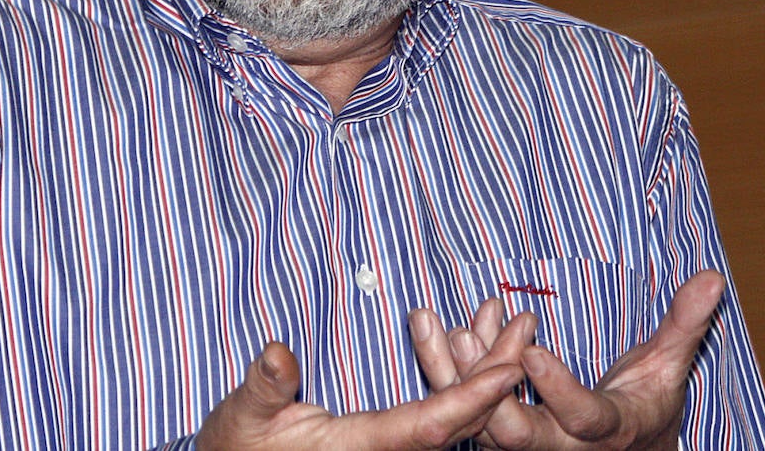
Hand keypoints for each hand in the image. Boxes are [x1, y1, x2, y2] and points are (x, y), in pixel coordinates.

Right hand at [196, 340, 525, 450]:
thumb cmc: (235, 449)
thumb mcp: (240, 416)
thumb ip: (263, 386)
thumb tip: (278, 353)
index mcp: (360, 450)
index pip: (429, 427)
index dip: (472, 399)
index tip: (510, 369)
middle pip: (458, 423)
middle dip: (498, 376)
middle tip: (529, 326)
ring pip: (455, 420)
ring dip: (487, 375)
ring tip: (516, 327)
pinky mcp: (389, 447)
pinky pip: (439, 418)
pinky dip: (466, 383)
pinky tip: (481, 350)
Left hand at [410, 269, 725, 449]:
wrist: (627, 449)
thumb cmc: (648, 400)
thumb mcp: (671, 364)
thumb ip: (686, 323)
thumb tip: (714, 278)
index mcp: (609, 432)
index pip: (583, 418)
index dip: (558, 389)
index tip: (533, 350)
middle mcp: (563, 449)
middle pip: (517, 433)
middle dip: (487, 386)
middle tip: (465, 335)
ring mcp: (528, 445)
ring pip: (481, 421)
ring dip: (455, 373)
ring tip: (433, 324)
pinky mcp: (501, 436)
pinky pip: (469, 407)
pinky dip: (452, 368)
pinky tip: (436, 326)